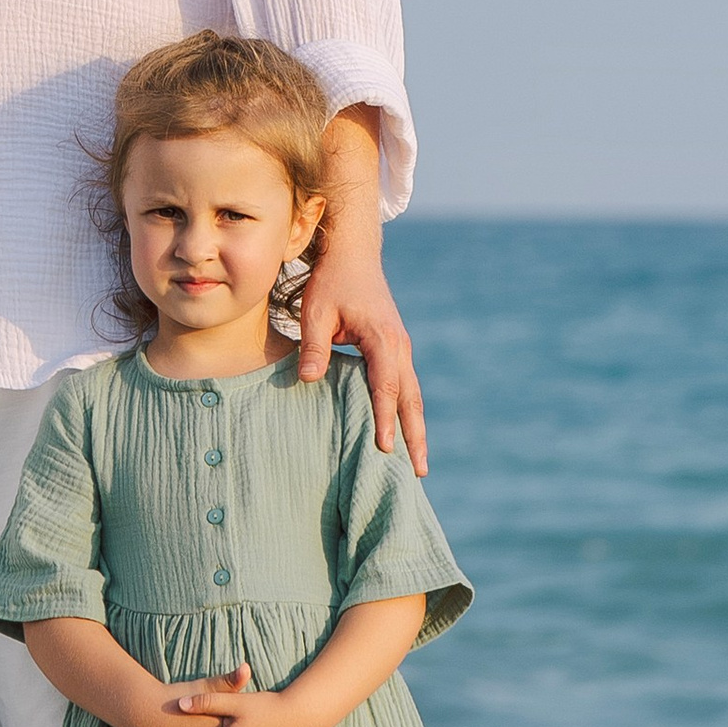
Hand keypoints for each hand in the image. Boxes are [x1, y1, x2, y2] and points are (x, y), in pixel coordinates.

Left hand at [299, 221, 426, 475]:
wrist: (352, 254)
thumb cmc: (330, 282)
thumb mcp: (315, 310)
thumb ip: (314, 345)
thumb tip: (309, 380)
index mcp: (381, 338)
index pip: (385, 386)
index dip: (385, 418)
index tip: (385, 449)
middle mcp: (399, 346)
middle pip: (411, 398)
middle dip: (415, 435)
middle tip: (418, 472)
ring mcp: (401, 347)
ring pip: (413, 394)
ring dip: (416, 427)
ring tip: (418, 463)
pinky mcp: (396, 348)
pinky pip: (406, 385)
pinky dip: (408, 410)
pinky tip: (404, 430)